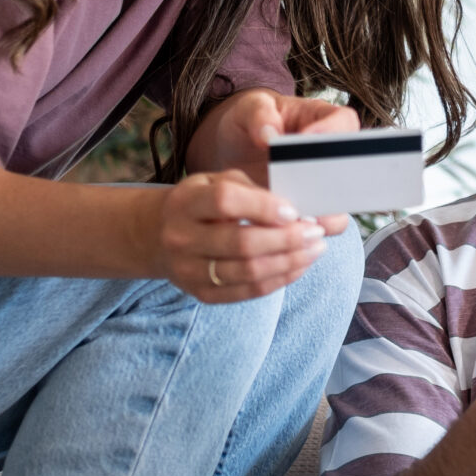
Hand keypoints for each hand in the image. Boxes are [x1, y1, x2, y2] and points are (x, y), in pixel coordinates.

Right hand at [147, 170, 326, 303]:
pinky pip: (247, 292)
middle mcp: (182, 238)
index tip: (294, 210)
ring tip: (315, 249)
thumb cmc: (202, 202)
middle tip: (315, 232)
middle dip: (287, 239)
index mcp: (186, 202)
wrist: (159, 235)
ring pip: (248, 272)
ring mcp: (189, 270)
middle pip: (241, 243)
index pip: (226, 203)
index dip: (263, 207)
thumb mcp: (220, 182)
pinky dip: (279, 280)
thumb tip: (307, 210)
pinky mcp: (201, 293)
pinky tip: (298, 266)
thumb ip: (258, 191)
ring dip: (290, 262)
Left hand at [186, 87, 361, 229]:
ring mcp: (320, 186)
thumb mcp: (247, 109)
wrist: (232, 149)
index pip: (344, 121)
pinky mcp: (306, 210)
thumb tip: (269, 135)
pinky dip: (306, 230)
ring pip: (341, 204)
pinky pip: (317, 225)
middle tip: (316, 187)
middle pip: (353, 169)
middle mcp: (329, 155)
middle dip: (339, 181)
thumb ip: (259, 114)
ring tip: (306, 217)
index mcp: (321, 119)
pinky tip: (288, 230)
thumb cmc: (247, 121)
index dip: (333, 132)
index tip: (305, 142)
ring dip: (327, 213)